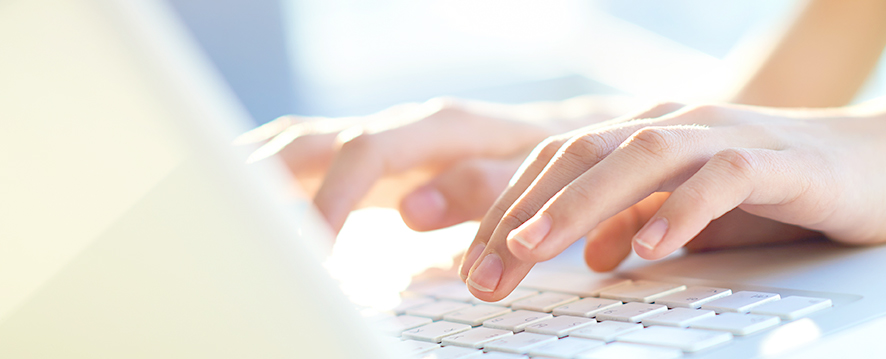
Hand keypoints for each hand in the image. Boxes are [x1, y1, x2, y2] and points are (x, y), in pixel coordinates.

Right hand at [237, 98, 605, 232]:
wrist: (560, 141)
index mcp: (435, 127)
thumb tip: (412, 209)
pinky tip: (235, 206)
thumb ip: (479, 187)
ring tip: (204, 212)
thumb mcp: (529, 173)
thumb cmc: (547, 162)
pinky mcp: (366, 164)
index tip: (312, 250)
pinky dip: (264, 182)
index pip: (364, 152)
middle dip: (263, 181)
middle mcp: (398, 128)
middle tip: (225, 229)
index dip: (332, 198)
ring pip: (296, 146)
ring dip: (250, 175)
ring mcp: (377, 143)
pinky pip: (304, 166)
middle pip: (312, 141)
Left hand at [460, 102, 885, 299]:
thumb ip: (643, 223)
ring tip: (539, 249)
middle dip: (524, 214)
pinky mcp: (781, 160)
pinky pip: (724, 178)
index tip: (470, 266)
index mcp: (648, 135)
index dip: (507, 211)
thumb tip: (592, 257)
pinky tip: (652, 248)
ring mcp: (728, 136)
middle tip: (482, 272)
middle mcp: (679, 125)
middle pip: (582, 155)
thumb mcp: (698, 214)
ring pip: (641, 156)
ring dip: (583, 203)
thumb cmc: (785, 190)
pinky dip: (683, 211)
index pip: (558, 165)